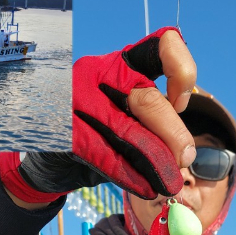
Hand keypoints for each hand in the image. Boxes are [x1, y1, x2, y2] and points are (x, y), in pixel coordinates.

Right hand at [0, 27, 196, 205]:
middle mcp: (100, 72)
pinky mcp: (64, 129)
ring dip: (156, 162)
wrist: (49, 157)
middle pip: (147, 99)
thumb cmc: (99, 134)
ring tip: (171, 183)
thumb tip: (184, 156)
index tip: (181, 102)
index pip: (162, 46)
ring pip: (128, 130)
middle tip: (185, 159)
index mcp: (123, 62)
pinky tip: (147, 188)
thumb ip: (155, 127)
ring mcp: (77, 99)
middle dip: (174, 134)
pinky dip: (130, 175)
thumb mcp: (129, 120)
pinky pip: (106, 154)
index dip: (182, 71)